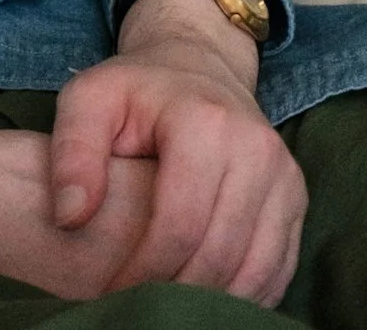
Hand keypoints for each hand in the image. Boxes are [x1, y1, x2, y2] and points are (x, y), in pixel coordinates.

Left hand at [48, 0, 306, 306]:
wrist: (197, 62)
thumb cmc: (136, 89)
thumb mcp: (88, 99)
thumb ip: (72, 152)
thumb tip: (70, 218)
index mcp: (205, 123)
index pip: (179, 224)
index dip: (143, 270)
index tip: (110, 291)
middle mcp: (257, 149)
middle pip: (220, 253)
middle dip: (175, 293)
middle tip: (138, 309)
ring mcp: (285, 175)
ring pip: (255, 269)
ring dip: (211, 302)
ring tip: (167, 310)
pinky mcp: (296, 198)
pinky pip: (279, 268)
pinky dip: (244, 295)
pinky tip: (205, 301)